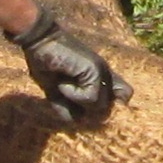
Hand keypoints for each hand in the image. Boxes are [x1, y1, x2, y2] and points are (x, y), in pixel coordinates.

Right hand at [12, 6, 124, 128]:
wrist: (39, 40)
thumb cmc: (46, 63)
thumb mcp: (57, 91)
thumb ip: (68, 106)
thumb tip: (77, 121)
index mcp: (99, 76)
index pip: (123, 95)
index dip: (108, 108)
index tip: (83, 109)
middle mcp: (105, 73)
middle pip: (108, 109)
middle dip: (86, 110)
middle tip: (67, 94)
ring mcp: (102, 71)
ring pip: (100, 107)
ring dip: (77, 101)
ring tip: (64, 84)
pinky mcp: (95, 70)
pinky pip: (90, 98)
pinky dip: (73, 95)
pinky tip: (63, 81)